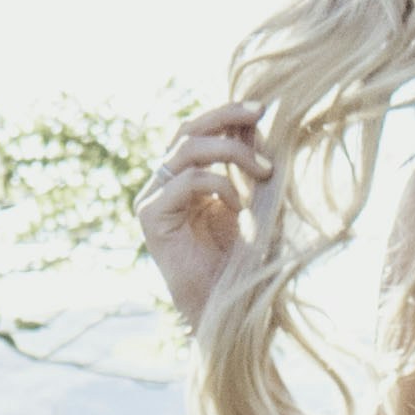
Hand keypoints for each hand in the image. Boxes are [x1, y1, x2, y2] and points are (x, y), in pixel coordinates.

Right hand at [133, 100, 271, 327]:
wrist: (228, 306)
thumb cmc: (244, 258)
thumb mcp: (254, 200)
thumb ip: (249, 164)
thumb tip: (256, 121)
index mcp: (186, 175)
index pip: (199, 130)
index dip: (227, 114)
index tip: (261, 107)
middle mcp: (164, 183)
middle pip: (187, 130)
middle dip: (224, 116)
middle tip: (258, 112)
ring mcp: (153, 198)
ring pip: (185, 150)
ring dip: (230, 152)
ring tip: (264, 170)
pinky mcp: (150, 217)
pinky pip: (183, 182)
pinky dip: (216, 185)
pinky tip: (237, 205)